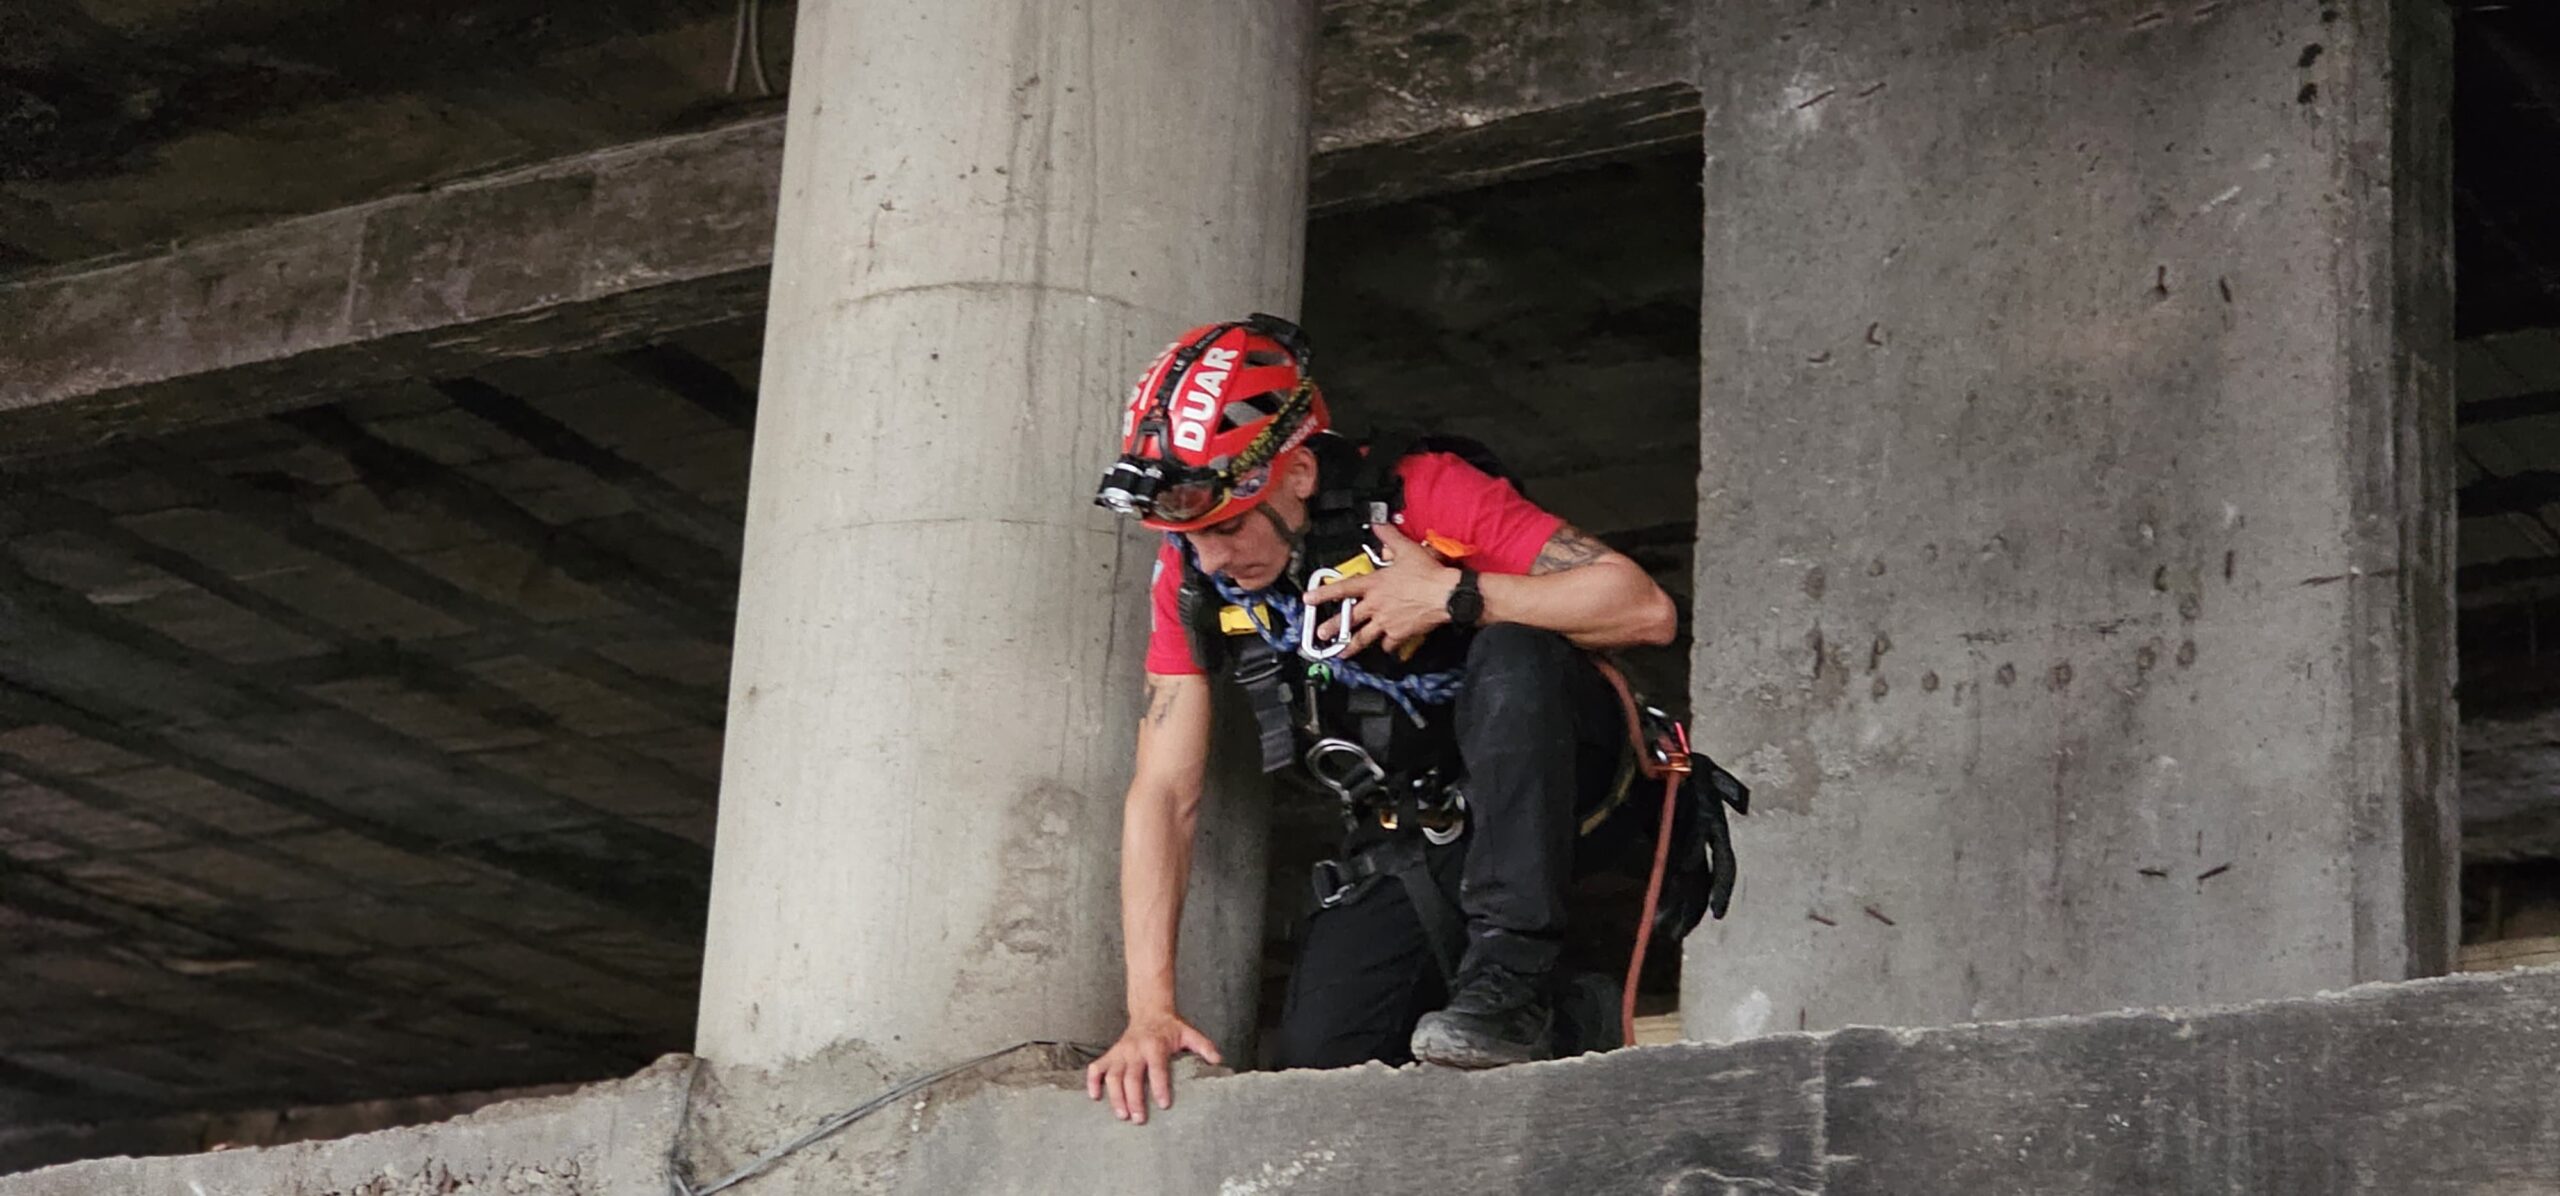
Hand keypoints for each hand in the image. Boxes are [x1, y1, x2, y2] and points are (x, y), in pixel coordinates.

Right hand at [1084, 1009, 1222, 1124]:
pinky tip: (1094, 1097)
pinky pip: (1096, 1068)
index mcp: (1155, 1045)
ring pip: (1112, 1075)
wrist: (1150, 1011)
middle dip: (1134, 1099)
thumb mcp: (1190, 1033)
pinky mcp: (1110, 1054)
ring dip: (1115, 1096)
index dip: (1160, 1086)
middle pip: (1131, 1076)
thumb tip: (1218, 1061)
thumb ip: (1204, 1046)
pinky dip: (1092, 1082)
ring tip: (1121, 1115)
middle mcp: (1135, 1049)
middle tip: (1138, 1119)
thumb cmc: (1171, 1028)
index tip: (1163, 1105)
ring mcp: (1120, 1052)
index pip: (1157, 1068)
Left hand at [1305, 522, 1457, 656]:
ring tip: (1341, 654)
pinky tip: (1384, 649)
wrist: (1446, 595)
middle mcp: (1376, 605)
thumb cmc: (1428, 573)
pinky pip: (1389, 644)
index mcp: (1375, 584)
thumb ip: (1388, 536)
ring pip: (1364, 637)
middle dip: (1332, 628)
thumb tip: (1377, 522)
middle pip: (1349, 619)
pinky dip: (1386, 647)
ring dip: (1351, 646)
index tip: (1308, 599)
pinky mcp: (1400, 634)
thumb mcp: (1406, 549)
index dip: (1323, 593)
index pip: (1343, 588)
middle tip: (1320, 635)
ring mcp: (1387, 622)